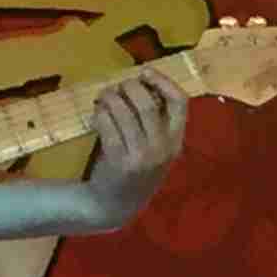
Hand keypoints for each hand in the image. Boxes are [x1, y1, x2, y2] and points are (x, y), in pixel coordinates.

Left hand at [80, 65, 189, 225]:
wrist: (115, 205)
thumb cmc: (135, 170)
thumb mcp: (156, 148)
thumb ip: (156, 121)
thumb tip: (143, 82)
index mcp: (176, 142)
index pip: (180, 102)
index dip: (163, 81)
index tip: (145, 72)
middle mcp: (163, 148)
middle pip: (147, 102)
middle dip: (128, 87)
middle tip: (116, 87)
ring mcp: (141, 155)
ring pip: (123, 110)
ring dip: (109, 97)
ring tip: (103, 97)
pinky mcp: (119, 160)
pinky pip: (106, 124)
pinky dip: (99, 113)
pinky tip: (96, 114)